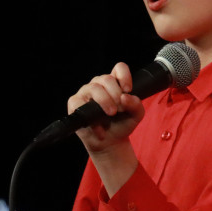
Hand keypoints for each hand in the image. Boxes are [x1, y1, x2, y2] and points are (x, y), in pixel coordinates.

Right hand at [67, 62, 142, 194]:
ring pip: (94, 88)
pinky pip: (80, 104)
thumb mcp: (136, 115)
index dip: (124, 76)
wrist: (111, 142)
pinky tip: (100, 127)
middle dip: (116, 94)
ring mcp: (86, 92)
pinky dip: (92, 117)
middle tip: (120, 109)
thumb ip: (136, 104)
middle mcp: (99, 84)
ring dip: (105, 101)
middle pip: (106, 78)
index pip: (119, 68)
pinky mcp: (75, 104)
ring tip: (111, 114)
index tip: (128, 90)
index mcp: (115, 83)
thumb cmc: (122, 123)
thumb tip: (125, 97)